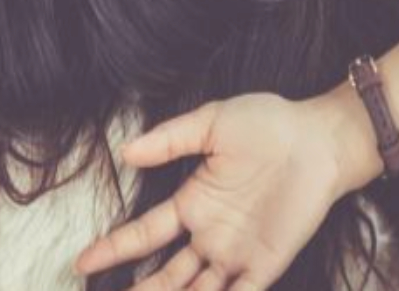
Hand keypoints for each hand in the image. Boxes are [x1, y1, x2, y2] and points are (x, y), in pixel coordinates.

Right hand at [74, 94, 357, 290]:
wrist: (317, 139)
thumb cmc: (264, 124)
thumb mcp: (209, 123)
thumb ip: (169, 140)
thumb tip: (126, 152)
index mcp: (192, 202)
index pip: (146, 233)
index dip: (114, 248)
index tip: (82, 261)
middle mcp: (209, 234)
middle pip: (167, 273)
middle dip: (140, 290)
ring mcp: (237, 253)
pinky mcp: (268, 264)